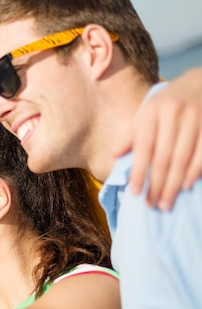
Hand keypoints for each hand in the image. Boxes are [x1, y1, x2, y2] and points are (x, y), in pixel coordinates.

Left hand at [116, 68, 201, 209]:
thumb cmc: (168, 103)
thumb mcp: (147, 112)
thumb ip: (133, 134)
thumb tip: (114, 155)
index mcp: (152, 111)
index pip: (143, 148)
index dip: (139, 172)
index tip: (135, 193)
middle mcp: (173, 113)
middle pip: (163, 157)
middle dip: (157, 184)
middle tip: (152, 205)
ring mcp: (195, 117)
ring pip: (183, 158)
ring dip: (174, 184)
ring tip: (166, 202)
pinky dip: (194, 171)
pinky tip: (187, 186)